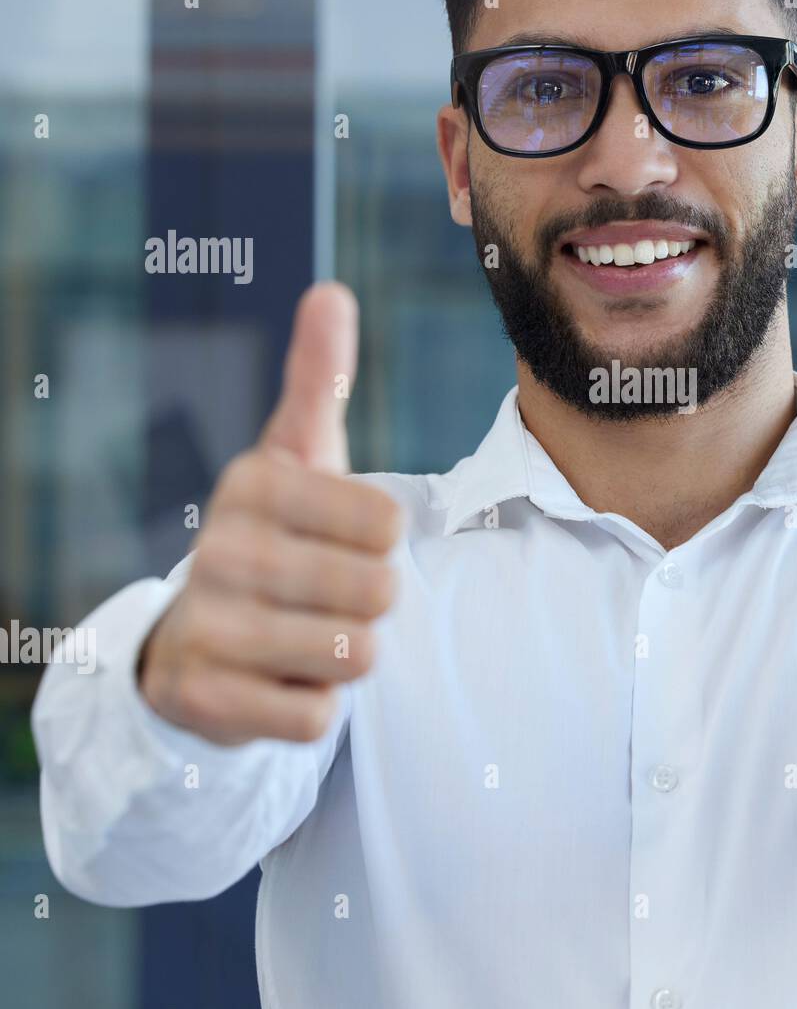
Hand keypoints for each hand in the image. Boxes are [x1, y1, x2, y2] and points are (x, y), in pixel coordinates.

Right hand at [139, 283, 404, 744]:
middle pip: (377, 593)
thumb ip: (319, 377)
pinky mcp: (204, 700)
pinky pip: (317, 717)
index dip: (384, 544)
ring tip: (305, 636)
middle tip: (324, 597)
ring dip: (346, 656)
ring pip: (352, 656)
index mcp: (254, 482)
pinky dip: (315, 707)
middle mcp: (220, 550)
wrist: (196, 638)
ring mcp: (207, 627)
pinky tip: (278, 681)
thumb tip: (330, 290)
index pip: (389, 525)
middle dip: (368, 604)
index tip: (342, 540)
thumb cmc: (275, 536)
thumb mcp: (298, 454)